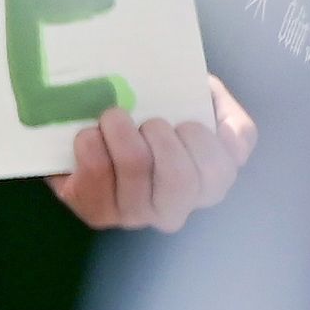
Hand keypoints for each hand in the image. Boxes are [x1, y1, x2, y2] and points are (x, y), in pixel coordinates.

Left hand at [49, 77, 255, 232]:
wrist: (98, 122)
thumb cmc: (157, 108)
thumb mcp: (195, 95)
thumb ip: (213, 102)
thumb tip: (216, 120)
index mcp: (210, 177)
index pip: (220, 171)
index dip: (203, 142)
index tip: (186, 121)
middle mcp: (178, 205)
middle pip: (180, 181)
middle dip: (161, 137)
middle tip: (148, 121)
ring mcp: (138, 214)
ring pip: (136, 173)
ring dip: (121, 132)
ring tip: (114, 116)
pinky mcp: (99, 212)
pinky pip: (96, 178)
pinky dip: (91, 145)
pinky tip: (89, 134)